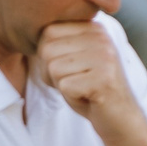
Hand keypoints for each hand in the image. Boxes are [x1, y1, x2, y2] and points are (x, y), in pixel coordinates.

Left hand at [36, 19, 146, 145]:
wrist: (119, 117)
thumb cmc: (89, 88)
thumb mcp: (74, 58)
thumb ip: (58, 42)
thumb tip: (27, 29)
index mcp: (93, 29)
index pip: (48, 32)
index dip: (48, 56)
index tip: (68, 68)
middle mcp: (101, 38)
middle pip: (47, 50)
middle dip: (52, 72)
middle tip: (75, 81)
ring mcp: (104, 58)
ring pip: (53, 68)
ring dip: (61, 84)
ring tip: (82, 88)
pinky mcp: (103, 80)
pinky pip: (64, 86)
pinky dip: (70, 96)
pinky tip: (88, 97)